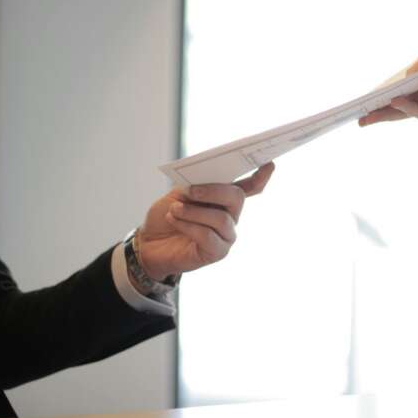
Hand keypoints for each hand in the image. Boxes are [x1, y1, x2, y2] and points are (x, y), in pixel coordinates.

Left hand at [134, 162, 274, 281]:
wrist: (148, 242)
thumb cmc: (167, 215)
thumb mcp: (179, 193)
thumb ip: (195, 184)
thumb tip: (204, 178)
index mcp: (225, 198)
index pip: (250, 187)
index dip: (260, 177)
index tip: (269, 165)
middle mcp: (231, 216)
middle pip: (237, 198)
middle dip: (214, 191)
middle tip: (190, 191)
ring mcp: (226, 235)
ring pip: (221, 218)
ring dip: (194, 212)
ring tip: (174, 209)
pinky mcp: (217, 252)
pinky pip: (208, 236)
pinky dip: (188, 225)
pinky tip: (174, 220)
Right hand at [358, 47, 417, 125]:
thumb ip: (415, 71)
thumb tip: (399, 83)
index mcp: (417, 91)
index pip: (394, 100)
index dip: (378, 105)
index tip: (361, 110)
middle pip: (400, 112)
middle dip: (381, 116)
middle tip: (364, 120)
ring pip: (417, 112)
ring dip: (404, 106)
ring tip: (391, 100)